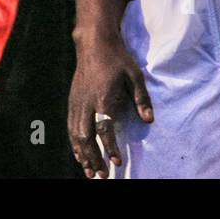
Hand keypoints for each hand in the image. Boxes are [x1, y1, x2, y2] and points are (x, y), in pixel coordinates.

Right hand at [68, 34, 153, 178]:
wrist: (94, 43)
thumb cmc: (117, 58)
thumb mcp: (135, 75)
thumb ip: (141, 99)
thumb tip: (149, 120)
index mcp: (103, 97)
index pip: (104, 128)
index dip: (110, 147)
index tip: (117, 161)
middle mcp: (87, 103)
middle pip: (86, 137)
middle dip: (93, 158)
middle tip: (102, 175)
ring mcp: (77, 102)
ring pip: (75, 135)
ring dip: (82, 155)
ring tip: (90, 172)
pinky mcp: (72, 101)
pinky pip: (70, 127)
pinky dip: (74, 144)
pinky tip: (79, 155)